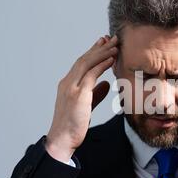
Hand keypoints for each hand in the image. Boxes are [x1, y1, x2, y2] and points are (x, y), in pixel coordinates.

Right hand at [45, 35, 117, 161]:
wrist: (62, 139)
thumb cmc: (73, 125)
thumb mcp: (86, 106)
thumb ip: (95, 94)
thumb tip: (105, 84)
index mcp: (68, 84)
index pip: (82, 63)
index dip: (93, 52)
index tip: (103, 43)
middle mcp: (67, 82)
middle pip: (84, 59)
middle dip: (99, 47)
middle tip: (111, 38)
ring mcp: (71, 87)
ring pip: (87, 63)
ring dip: (102, 53)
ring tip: (115, 45)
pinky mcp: (77, 94)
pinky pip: (91, 75)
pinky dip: (102, 65)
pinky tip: (111, 59)